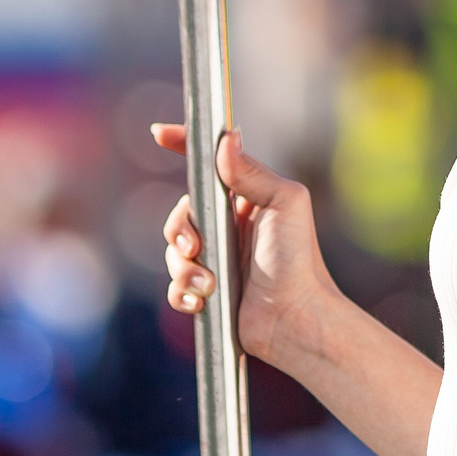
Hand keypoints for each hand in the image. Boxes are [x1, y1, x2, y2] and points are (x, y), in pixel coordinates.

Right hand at [152, 126, 337, 372]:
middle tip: (196, 246)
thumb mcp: (285, 204)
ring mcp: (216, 259)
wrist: (295, 319)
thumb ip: (252, 173)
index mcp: (246, 200)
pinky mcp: (206, 291)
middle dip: (180, 229)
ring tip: (209, 284)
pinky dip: (183, 292)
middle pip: (181, 213)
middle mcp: (229, 226)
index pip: (210, 166)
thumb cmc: (297, 260)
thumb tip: (227, 137)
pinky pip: (176, 286)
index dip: (183, 146)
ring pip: (174, 252)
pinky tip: (201, 301)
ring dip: (185, 268)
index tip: (159, 135)